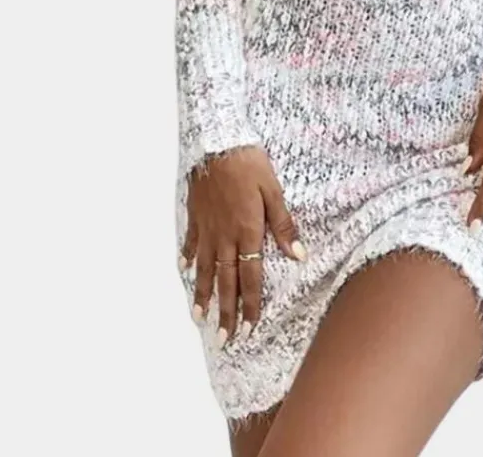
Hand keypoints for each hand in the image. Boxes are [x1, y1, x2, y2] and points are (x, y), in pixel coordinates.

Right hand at [179, 145, 305, 346]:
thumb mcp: (274, 191)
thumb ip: (284, 225)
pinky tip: (184, 272)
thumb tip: (298, 255)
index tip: (248, 328)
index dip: (249, 304)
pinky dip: (187, 259)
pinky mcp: (195, 214)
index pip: (250, 278)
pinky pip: (190, 242)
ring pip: (203, 268)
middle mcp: (224, 236)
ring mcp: (207, 227)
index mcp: (247, 232)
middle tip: (223, 339)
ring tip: (199, 317)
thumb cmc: (251, 164)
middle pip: (225, 280)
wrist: (218, 142)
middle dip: (225, 312)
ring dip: (202, 294)